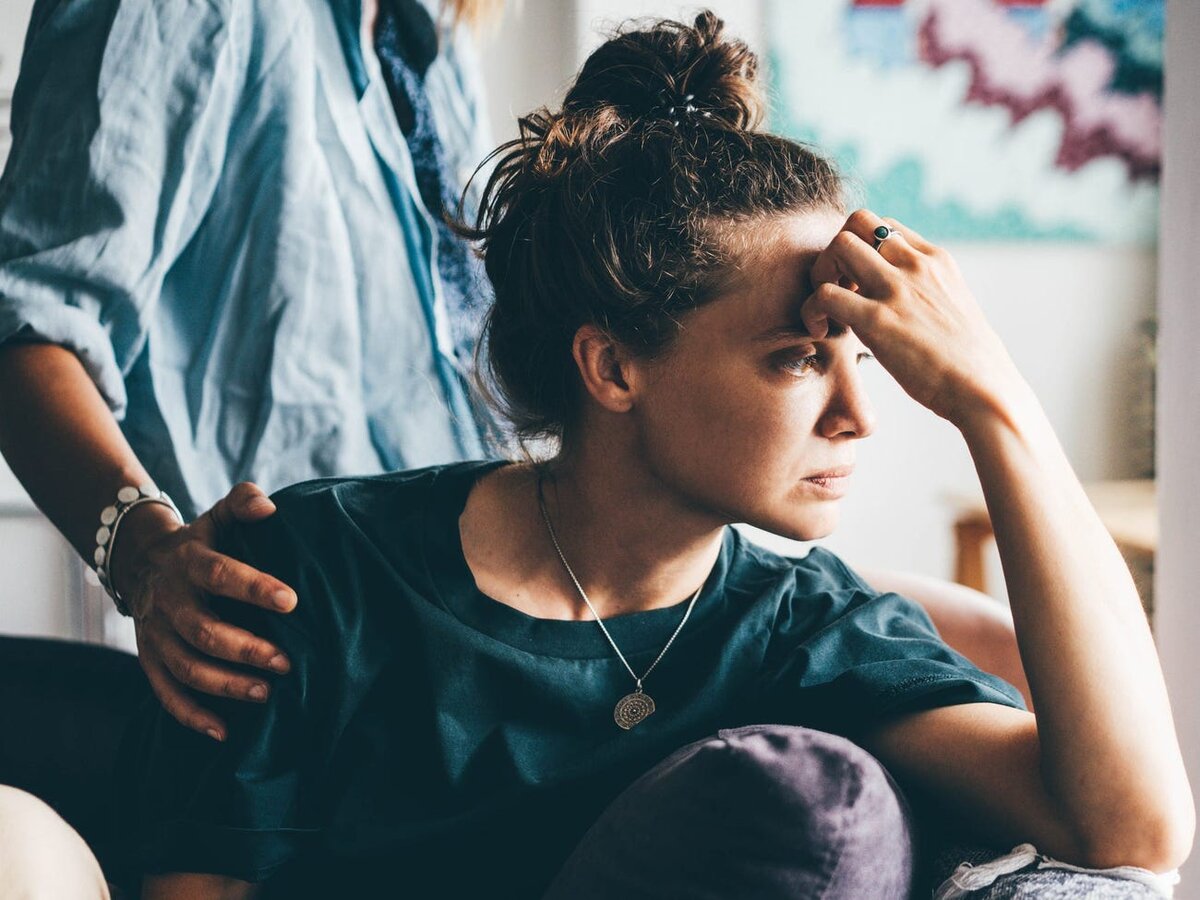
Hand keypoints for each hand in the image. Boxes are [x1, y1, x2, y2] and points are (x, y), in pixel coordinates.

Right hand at [109, 482, 296, 741]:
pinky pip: (165, 694)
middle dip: (245, 649)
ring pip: (185, 668)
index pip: (219, 574)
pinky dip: (192, 716)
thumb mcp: (218, 516)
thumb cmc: (203, 542)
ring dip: (225, 685)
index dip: (254, 587)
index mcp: (188, 562)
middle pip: (202, 631)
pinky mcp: (150, 659)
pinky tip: (224, 732)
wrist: (144, 563)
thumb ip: (243, 503)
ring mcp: (155, 634)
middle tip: (286, 662)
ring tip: (266, 694)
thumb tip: (268, 507)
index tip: (292, 600)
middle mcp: (168, 600)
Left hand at [801, 209, 1024, 426]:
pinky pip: (824, 294)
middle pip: (857, 221)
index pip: (885, 226)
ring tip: (826, 309)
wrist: (985, 390)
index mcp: (936, 260)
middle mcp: (915, 265)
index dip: (863, 249)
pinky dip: (812, 310)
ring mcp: (896, 289)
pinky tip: (822, 332)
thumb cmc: (970, 364)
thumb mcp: (954, 309)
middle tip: (836, 289)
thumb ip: (929, 294)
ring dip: (820, 273)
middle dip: (837, 251)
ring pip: (838, 245)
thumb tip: (912, 307)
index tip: (861, 284)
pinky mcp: (877, 320)